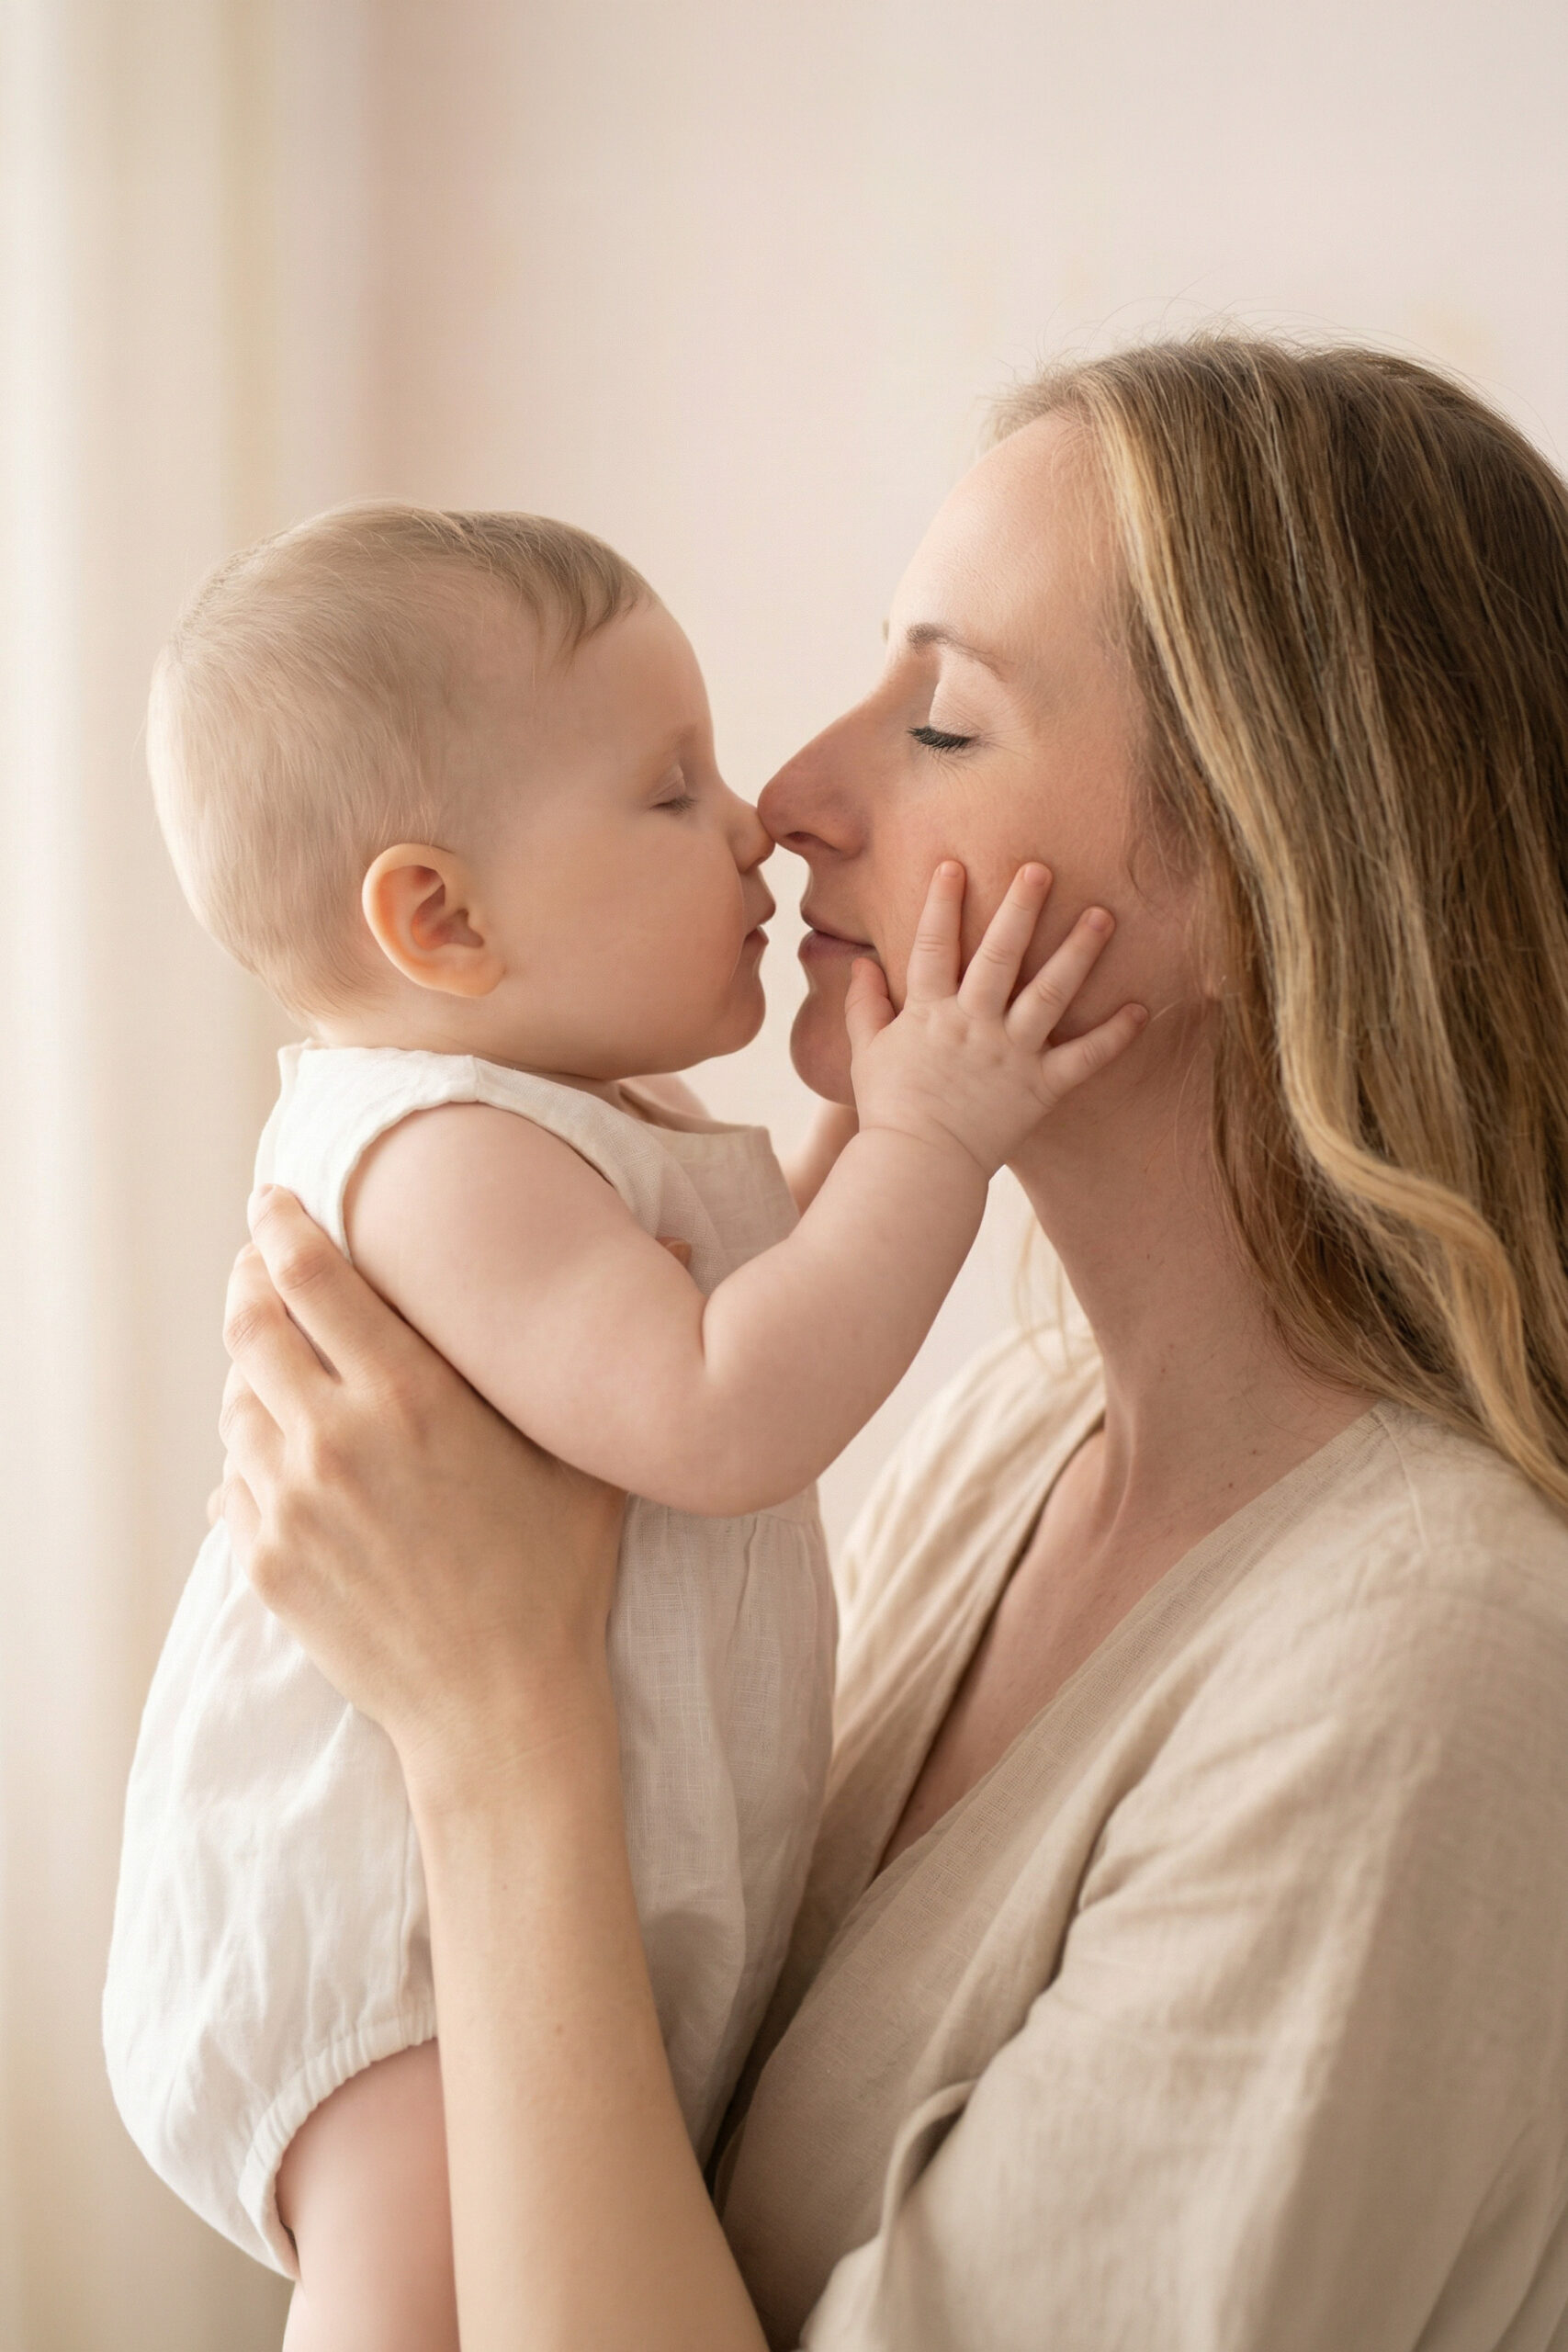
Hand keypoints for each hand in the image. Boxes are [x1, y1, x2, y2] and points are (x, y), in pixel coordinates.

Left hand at [218, 1189, 625, 1800]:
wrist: (498, 1709)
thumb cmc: (555, 1577)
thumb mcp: (584, 1457)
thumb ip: (595, 1348)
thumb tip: (680, 1237)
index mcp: (411, 1395)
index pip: (311, 1275)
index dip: (280, 1227)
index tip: (273, 1202)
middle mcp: (334, 1437)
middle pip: (249, 1323)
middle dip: (249, 1283)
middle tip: (262, 1268)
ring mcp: (288, 1502)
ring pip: (236, 1401)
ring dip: (255, 1375)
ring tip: (291, 1373)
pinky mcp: (262, 1559)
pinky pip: (231, 1479)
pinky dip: (253, 1457)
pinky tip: (293, 1463)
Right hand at [844, 862, 1147, 1176]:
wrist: (918, 1168)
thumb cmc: (889, 1111)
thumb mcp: (867, 1054)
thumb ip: (864, 1006)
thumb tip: (861, 964)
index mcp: (929, 1014)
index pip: (934, 946)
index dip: (941, 904)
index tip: (954, 865)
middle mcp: (973, 1024)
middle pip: (999, 955)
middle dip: (1020, 908)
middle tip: (1041, 869)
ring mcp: (1010, 1054)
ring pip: (1049, 992)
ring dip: (1077, 952)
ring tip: (1103, 915)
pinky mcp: (1040, 1087)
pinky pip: (1084, 1058)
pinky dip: (1115, 1035)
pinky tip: (1142, 1007)